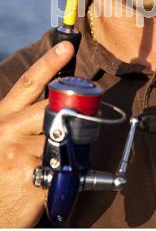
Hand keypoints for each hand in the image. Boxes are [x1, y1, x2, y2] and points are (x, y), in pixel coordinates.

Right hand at [0, 41, 74, 227]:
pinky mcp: (32, 180)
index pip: (28, 84)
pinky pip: (65, 169)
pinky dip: (65, 177)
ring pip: (63, 140)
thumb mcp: (4, 137)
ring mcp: (18, 156)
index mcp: (1, 118)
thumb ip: (26, 118)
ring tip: (46, 167)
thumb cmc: (1, 169)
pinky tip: (45, 184)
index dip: (49, 63)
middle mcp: (6, 132)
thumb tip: (59, 100)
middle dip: (68, 116)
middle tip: (74, 125)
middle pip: (53, 108)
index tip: (66, 46)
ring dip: (65, 153)